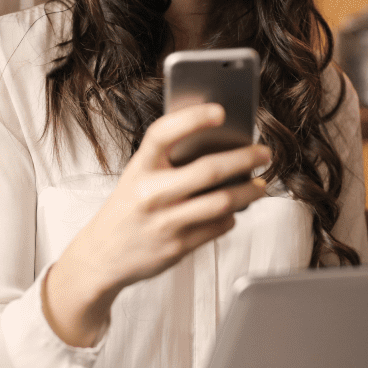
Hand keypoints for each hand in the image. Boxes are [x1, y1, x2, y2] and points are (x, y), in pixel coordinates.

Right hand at [43, 103, 270, 345]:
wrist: (102, 256)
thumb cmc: (128, 208)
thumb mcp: (138, 176)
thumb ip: (168, 160)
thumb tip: (219, 144)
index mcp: (139, 168)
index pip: (164, 133)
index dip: (192, 118)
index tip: (220, 111)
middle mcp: (150, 194)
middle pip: (208, 171)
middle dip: (244, 159)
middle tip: (264, 153)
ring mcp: (164, 223)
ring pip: (221, 202)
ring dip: (248, 192)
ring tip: (260, 185)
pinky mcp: (177, 247)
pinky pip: (217, 227)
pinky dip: (231, 216)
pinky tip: (233, 210)